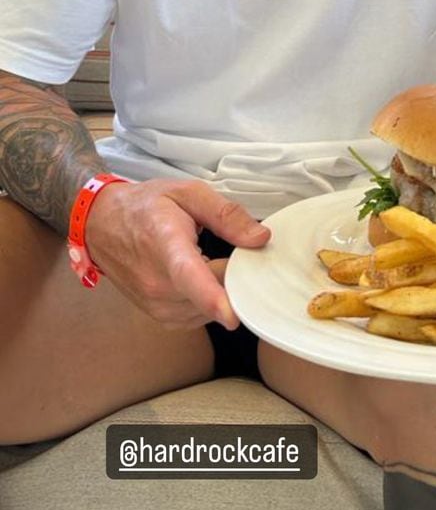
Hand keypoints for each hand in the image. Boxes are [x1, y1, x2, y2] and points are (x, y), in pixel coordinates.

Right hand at [85, 179, 270, 328]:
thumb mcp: (187, 193)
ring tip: (207, 258)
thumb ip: (226, 214)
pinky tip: (199, 276)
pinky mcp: (160, 316)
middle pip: (214, 292)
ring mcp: (157, 304)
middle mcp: (158, 283)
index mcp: (166, 244)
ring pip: (210, 307)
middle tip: (232, 250)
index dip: (211, 297)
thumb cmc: (145, 206)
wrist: (101, 224)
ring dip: (220, 288)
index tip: (231, 315)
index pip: (188, 275)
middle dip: (235, 276)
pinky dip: (207, 300)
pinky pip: (200, 315)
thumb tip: (261, 238)